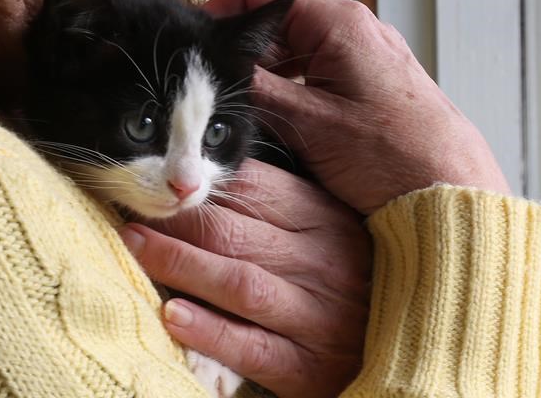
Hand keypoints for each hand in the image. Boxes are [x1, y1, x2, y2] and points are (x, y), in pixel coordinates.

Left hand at [120, 159, 370, 397]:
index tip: (158, 173)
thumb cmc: (354, 282)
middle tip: (130, 206)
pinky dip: (211, 331)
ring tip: (135, 245)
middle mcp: (323, 264)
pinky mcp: (307, 367)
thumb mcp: (331, 232)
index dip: (201, 182)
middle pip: (237, 232)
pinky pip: (253, 346)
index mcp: (326, 221)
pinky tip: (173, 316)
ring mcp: (317, 317)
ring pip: (239, 282)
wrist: (410, 353)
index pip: (256, 190)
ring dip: (181, 263)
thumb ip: (282, 204)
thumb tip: (215, 173)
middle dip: (177, 219)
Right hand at [205, 0, 509, 214]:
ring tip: (245, 117)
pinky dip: (292, 96)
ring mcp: (364, 58)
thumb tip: (208, 70)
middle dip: (241, 57)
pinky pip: (316, 78)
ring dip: (266, 81)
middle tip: (214, 96)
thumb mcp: (308, 123)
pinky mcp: (371, 86)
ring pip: (293, 55)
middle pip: (274, 27)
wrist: (453, 196)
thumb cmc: (392, 157)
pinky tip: (281, 130)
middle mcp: (353, 30)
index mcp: (337, 22)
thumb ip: (255, 89)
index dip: (216, 17)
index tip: (193, 53)